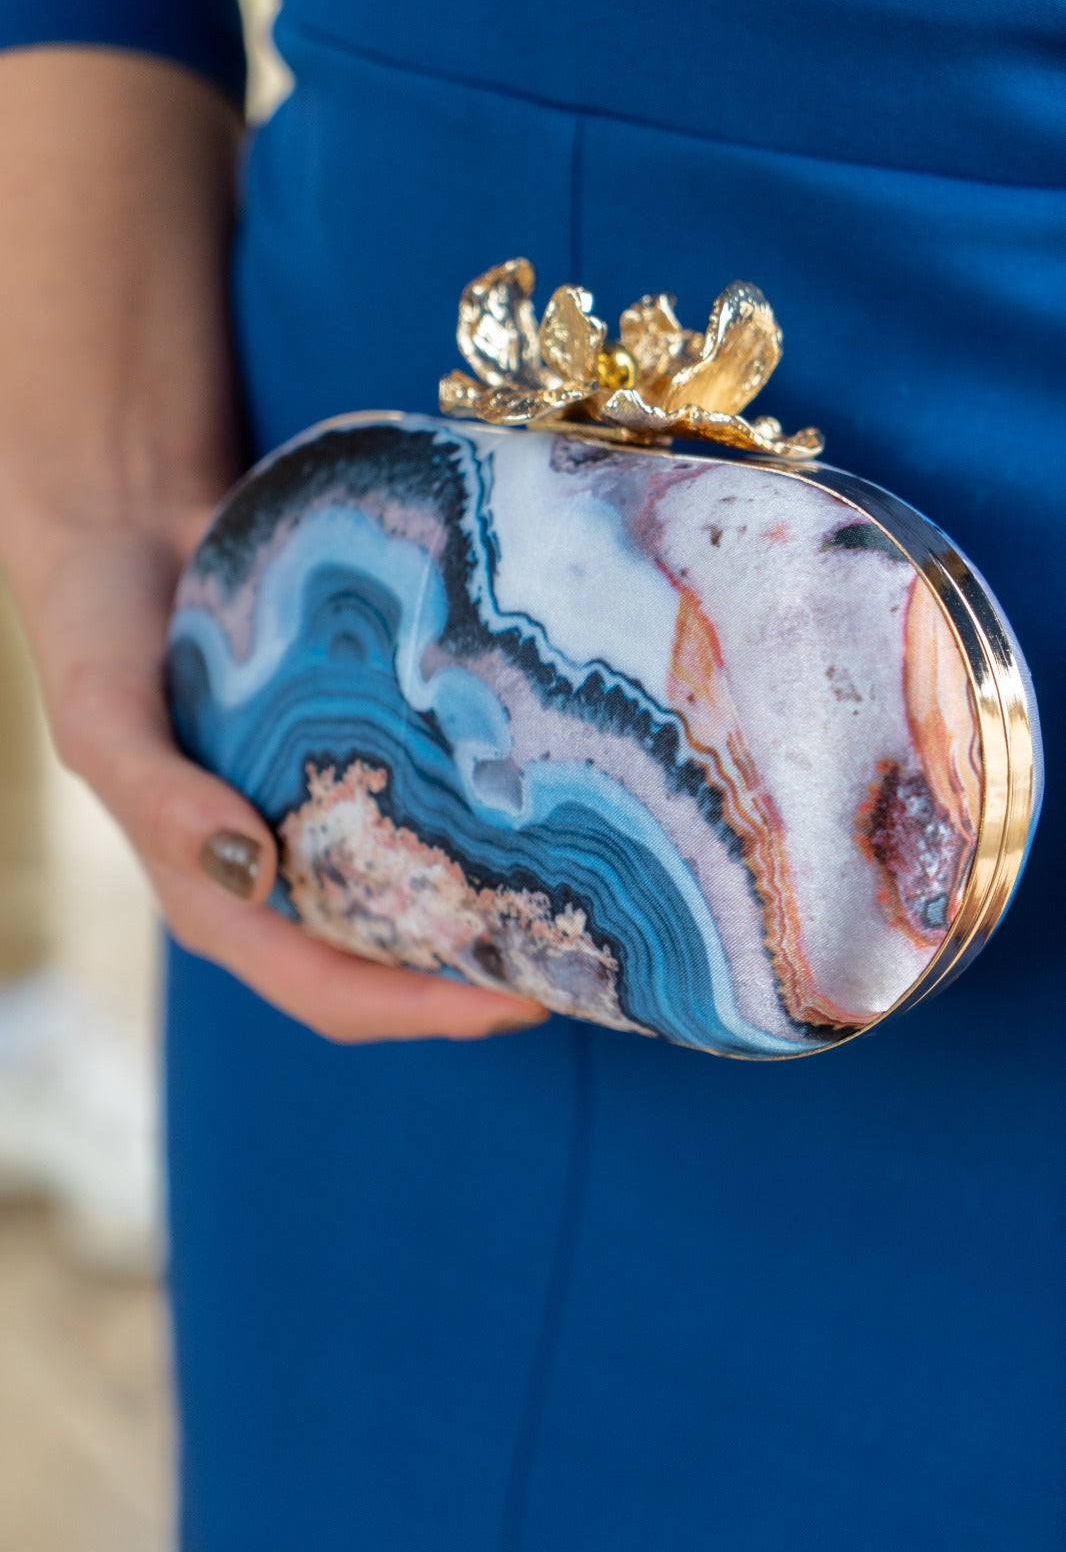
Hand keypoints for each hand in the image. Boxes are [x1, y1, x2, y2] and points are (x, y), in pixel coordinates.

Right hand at [0, 50, 545, 1042]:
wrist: (132, 540)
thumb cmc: (102, 643)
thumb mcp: (103, 722)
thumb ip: (157, 800)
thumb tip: (249, 868)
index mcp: (223, 899)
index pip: (332, 990)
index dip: (422, 1011)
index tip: (519, 1003)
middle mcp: (284, 878)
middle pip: (394, 963)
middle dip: (480, 979)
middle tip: (583, 962)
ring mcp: (325, 823)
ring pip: (421, 896)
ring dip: (495, 914)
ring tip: (588, 906)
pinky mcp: (355, 765)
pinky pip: (426, 812)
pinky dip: (482, 824)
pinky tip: (544, 807)